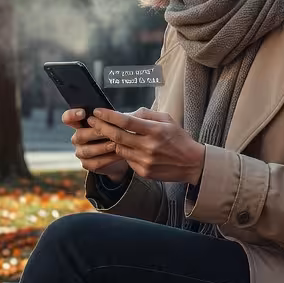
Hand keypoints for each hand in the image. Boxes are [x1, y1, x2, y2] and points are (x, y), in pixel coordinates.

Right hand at [64, 108, 129, 181]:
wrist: (124, 151)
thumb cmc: (118, 131)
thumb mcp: (115, 121)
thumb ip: (110, 116)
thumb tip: (112, 113)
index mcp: (80, 123)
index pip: (68, 118)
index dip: (72, 115)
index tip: (83, 113)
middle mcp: (78, 137)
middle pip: (79, 135)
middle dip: (95, 133)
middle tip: (108, 132)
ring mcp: (81, 151)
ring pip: (87, 150)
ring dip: (102, 147)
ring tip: (115, 144)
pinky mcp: (87, 164)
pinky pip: (94, 163)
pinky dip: (107, 159)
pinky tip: (118, 155)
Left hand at [87, 107, 205, 184]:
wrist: (192, 164)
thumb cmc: (179, 138)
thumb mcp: (167, 120)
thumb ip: (146, 114)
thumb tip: (127, 113)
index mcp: (155, 131)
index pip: (126, 122)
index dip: (109, 116)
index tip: (97, 111)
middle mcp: (149, 146)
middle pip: (117, 136)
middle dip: (101, 127)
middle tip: (91, 120)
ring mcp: (145, 161)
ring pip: (119, 148)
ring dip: (109, 140)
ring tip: (102, 131)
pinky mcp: (143, 172)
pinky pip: (127, 159)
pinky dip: (123, 151)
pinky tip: (122, 146)